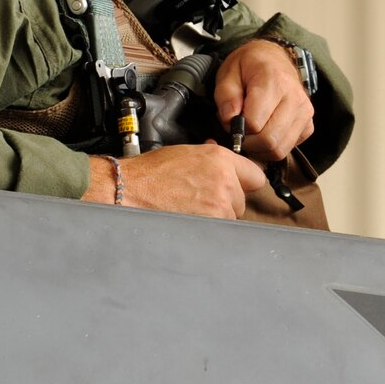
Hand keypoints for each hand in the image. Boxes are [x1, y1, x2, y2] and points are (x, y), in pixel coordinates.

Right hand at [87, 143, 267, 217]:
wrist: (128, 190)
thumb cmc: (150, 173)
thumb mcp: (186, 153)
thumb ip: (212, 159)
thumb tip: (225, 163)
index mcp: (221, 160)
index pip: (256, 176)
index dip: (245, 182)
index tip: (239, 186)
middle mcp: (225, 183)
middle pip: (243, 200)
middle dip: (227, 201)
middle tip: (202, 198)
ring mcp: (218, 207)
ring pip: (231, 217)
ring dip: (216, 216)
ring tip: (190, 209)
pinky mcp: (209, 227)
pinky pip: (218, 230)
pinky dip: (207, 229)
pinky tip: (189, 219)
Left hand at [213, 38, 313, 161]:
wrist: (274, 59)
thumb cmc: (249, 66)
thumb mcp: (228, 73)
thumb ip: (226, 97)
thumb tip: (230, 120)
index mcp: (274, 81)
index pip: (254, 123)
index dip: (236, 127)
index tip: (230, 119)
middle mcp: (295, 98)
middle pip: (269, 140)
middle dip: (248, 142)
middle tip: (238, 131)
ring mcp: (305, 112)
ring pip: (280, 149)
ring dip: (260, 148)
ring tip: (250, 133)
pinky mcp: (308, 124)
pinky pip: (288, 148)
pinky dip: (272, 148)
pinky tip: (264, 132)